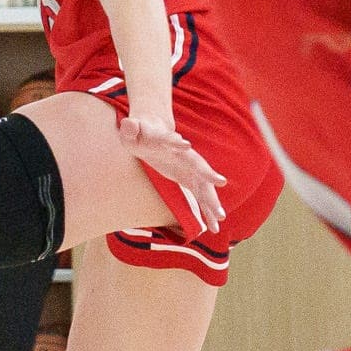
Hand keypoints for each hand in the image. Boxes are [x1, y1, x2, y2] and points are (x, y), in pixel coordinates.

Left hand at [117, 108, 228, 234]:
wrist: (152, 133)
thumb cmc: (139, 132)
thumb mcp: (130, 130)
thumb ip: (130, 128)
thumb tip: (129, 124)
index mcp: (171, 144)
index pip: (181, 148)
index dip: (186, 150)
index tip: (193, 151)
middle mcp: (185, 156)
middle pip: (200, 167)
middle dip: (210, 176)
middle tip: (221, 184)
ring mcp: (189, 168)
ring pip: (204, 186)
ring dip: (212, 202)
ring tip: (220, 220)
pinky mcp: (189, 178)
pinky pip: (201, 196)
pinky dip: (207, 210)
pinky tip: (214, 226)